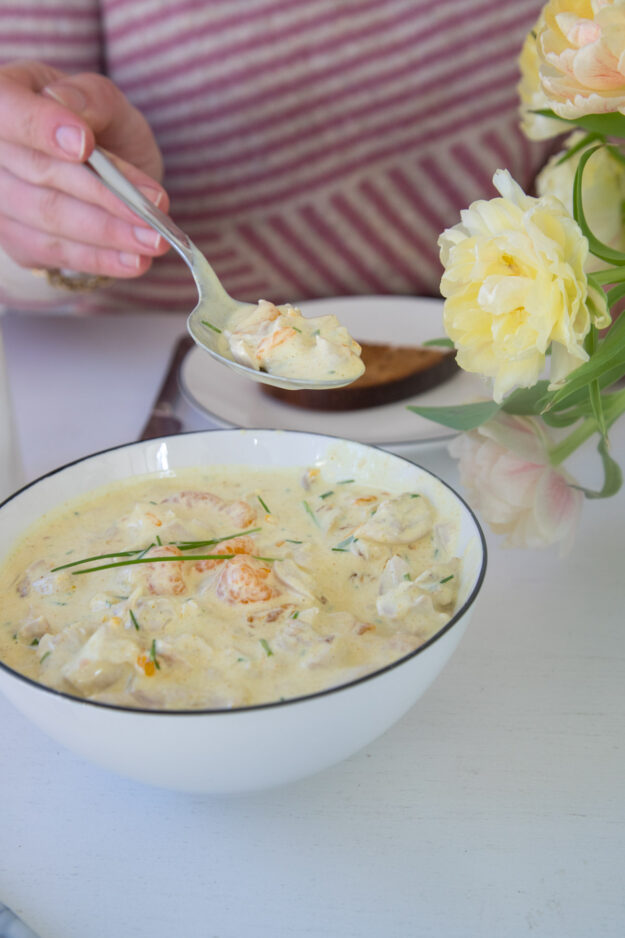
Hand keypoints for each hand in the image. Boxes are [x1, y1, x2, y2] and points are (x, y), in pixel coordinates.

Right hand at [0, 61, 170, 278]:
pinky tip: (135, 261)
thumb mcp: (106, 103)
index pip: (6, 108)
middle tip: (151, 208)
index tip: (84, 146)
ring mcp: (0, 202)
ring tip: (154, 239)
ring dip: (108, 233)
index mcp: (4, 98)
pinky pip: (57, 253)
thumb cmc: (98, 128)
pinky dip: (100, 258)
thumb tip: (67, 104)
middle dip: (101, 194)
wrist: (101, 172)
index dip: (39, 127)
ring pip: (51, 218)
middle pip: (40, 172)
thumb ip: (91, 99)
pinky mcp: (18, 242)